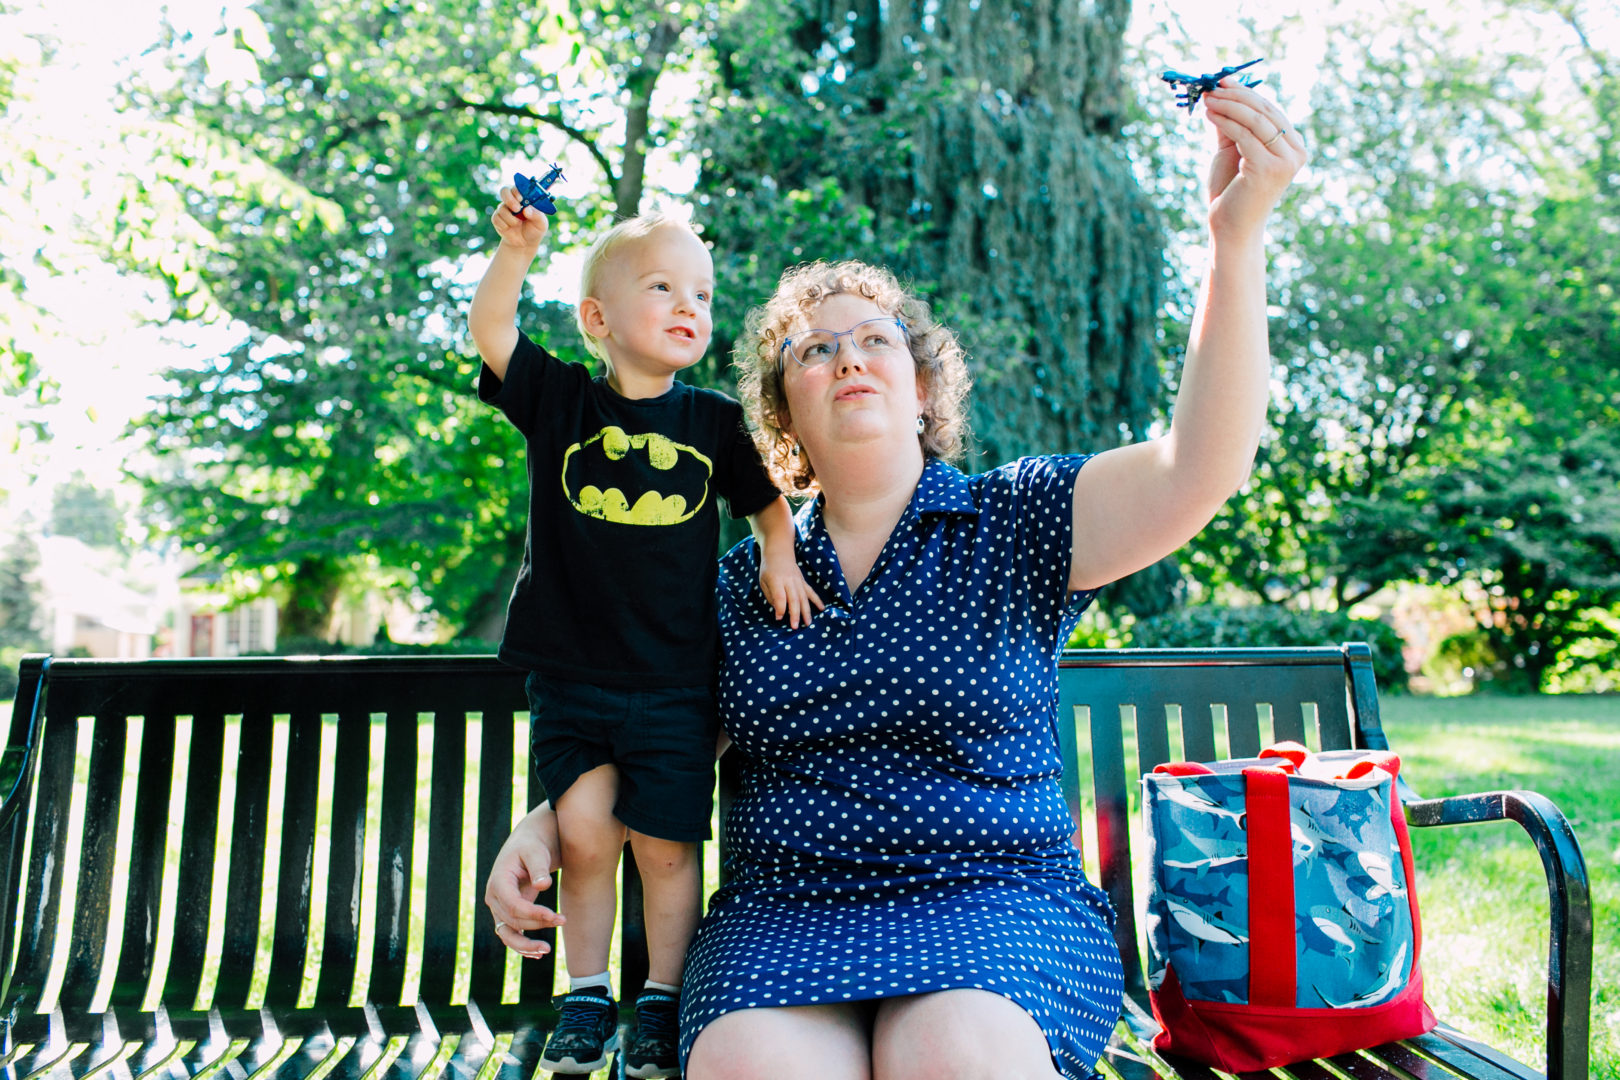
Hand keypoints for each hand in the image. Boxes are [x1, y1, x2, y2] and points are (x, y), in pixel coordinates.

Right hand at [483, 804, 564, 958]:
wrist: (529, 844)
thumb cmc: (534, 845)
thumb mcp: (536, 851)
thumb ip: (539, 867)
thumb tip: (542, 885)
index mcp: (498, 880)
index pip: (513, 905)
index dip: (533, 914)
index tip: (554, 916)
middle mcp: (494, 896)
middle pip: (513, 920)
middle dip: (538, 924)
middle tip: (563, 920)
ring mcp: (498, 907)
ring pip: (508, 933)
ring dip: (526, 945)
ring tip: (546, 950)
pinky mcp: (506, 913)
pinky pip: (510, 935)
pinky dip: (522, 946)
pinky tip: (537, 954)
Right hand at [491, 185, 549, 253]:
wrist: (525, 244)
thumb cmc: (535, 230)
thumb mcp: (541, 224)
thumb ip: (537, 215)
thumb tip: (526, 209)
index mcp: (524, 199)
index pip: (518, 188)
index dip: (517, 191)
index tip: (521, 198)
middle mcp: (513, 201)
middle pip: (504, 191)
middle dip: (509, 199)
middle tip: (517, 209)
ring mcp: (504, 209)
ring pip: (501, 208)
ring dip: (511, 219)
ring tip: (518, 224)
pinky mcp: (497, 218)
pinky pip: (496, 218)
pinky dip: (504, 225)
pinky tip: (509, 228)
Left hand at [760, 559, 824, 628]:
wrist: (779, 553)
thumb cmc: (768, 569)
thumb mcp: (763, 581)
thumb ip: (770, 596)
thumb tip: (778, 611)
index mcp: (776, 580)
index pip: (780, 596)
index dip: (780, 608)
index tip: (779, 618)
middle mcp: (789, 581)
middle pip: (794, 599)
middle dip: (795, 614)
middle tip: (795, 627)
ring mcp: (798, 581)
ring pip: (803, 597)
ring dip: (806, 611)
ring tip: (808, 623)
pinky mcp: (803, 581)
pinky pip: (811, 592)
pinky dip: (817, 600)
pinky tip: (822, 609)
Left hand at [1200, 79, 1306, 240]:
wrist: (1230, 228)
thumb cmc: (1230, 191)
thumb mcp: (1232, 151)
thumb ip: (1231, 125)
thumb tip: (1221, 93)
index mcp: (1293, 146)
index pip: (1270, 110)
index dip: (1245, 93)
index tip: (1223, 81)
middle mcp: (1296, 152)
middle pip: (1264, 112)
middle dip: (1236, 96)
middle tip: (1212, 87)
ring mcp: (1286, 161)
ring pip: (1255, 120)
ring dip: (1228, 106)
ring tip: (1207, 99)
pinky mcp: (1269, 168)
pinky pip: (1244, 135)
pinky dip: (1225, 121)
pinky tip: (1209, 115)